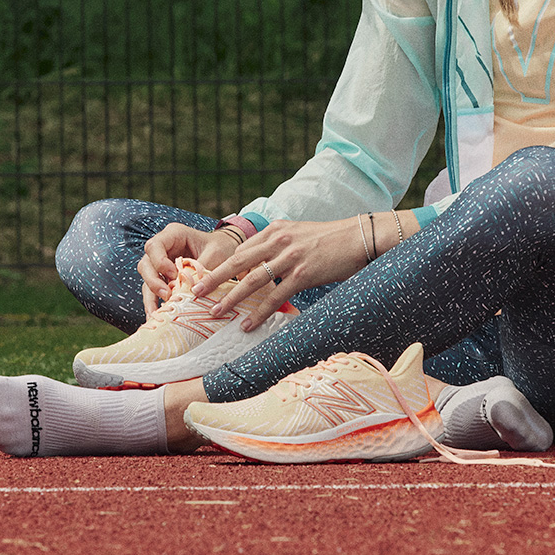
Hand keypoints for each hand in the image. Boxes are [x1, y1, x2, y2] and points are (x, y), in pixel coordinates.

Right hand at [137, 224, 239, 315]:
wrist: (226, 251)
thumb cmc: (221, 246)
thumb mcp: (216, 253)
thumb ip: (203, 268)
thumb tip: (193, 289)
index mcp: (173, 234)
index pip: (154, 246)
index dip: (159, 261)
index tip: (173, 275)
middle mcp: (163, 248)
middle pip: (146, 263)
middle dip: (153, 281)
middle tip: (167, 295)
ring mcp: (161, 263)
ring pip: (147, 279)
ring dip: (151, 296)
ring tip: (157, 313)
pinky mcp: (164, 277)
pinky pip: (154, 290)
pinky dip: (155, 303)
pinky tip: (157, 315)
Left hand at [190, 218, 368, 330]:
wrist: (359, 237)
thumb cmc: (331, 239)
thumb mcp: (300, 233)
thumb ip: (279, 244)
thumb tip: (263, 263)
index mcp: (276, 230)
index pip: (242, 248)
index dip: (223, 265)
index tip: (207, 277)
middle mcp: (279, 241)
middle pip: (238, 261)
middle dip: (214, 278)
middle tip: (195, 292)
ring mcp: (290, 257)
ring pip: (252, 281)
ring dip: (231, 298)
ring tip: (215, 312)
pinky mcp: (303, 274)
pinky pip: (275, 297)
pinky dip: (259, 312)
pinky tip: (248, 324)